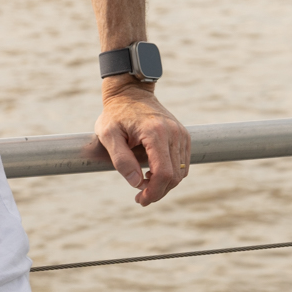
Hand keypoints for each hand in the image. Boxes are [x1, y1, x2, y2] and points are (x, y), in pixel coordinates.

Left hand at [94, 78, 190, 206]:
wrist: (130, 92)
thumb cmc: (115, 114)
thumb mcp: (108, 135)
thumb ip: (121, 160)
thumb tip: (136, 183)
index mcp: (155, 133)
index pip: (163, 173)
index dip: (154, 192)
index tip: (140, 199)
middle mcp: (173, 133)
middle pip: (174, 176)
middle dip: (158, 192)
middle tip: (140, 197)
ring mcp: (181, 133)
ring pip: (181, 172)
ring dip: (165, 184)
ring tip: (145, 182)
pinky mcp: (183, 135)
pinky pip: (183, 163)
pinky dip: (171, 173)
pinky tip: (153, 172)